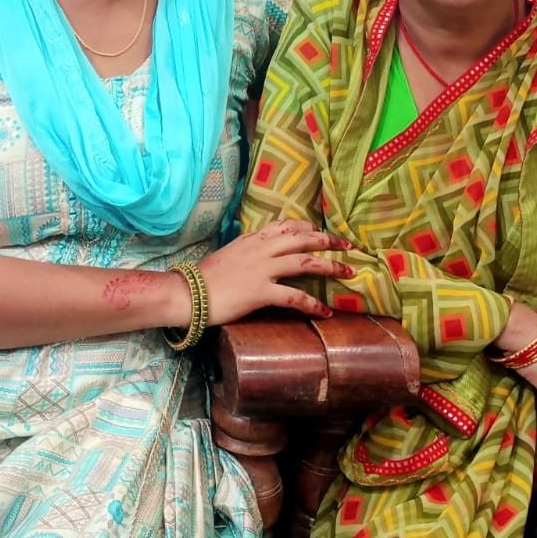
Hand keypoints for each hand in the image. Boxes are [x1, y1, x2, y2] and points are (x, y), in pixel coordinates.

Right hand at [196, 219, 351, 325]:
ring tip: (348, 273)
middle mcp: (260, 250)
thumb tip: (256, 255)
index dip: (307, 227)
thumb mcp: (227, 255)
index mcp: (251, 239)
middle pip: (302, 240)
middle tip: (347, 246)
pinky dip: (313, 304)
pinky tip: (325, 312)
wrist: (188, 293)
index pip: (285, 226)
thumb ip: (246, 252)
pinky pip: (294, 296)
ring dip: (330, 266)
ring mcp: (262, 270)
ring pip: (305, 262)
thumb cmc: (203, 278)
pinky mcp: (261, 292)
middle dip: (328, 241)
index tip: (320, 231)